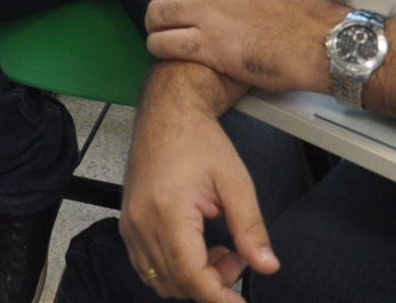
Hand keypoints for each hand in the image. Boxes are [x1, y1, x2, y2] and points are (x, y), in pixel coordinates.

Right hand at [119, 75, 277, 302]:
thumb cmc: (198, 139)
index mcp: (168, 212)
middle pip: (176, 282)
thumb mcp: (235, 181)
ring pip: (160, 279)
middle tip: (238, 259)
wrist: (168, 112)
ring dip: (193, 278)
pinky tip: (197, 248)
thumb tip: (266, 265)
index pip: (191, 275)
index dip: (218, 296)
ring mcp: (131, 224)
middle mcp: (142, 222)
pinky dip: (175, 268)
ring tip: (220, 251)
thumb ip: (251, 227)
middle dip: (212, 283)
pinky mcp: (129, 222)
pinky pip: (147, 265)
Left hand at [144, 0, 337, 93]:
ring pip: (157, 15)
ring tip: (161, 34)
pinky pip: (165, 44)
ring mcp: (206, 16)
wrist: (319, 40)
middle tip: (166, 18)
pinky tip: (163, 51)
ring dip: (154, 25)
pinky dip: (158, 47)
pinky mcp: (208, 47)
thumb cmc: (303, 3)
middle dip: (160, 3)